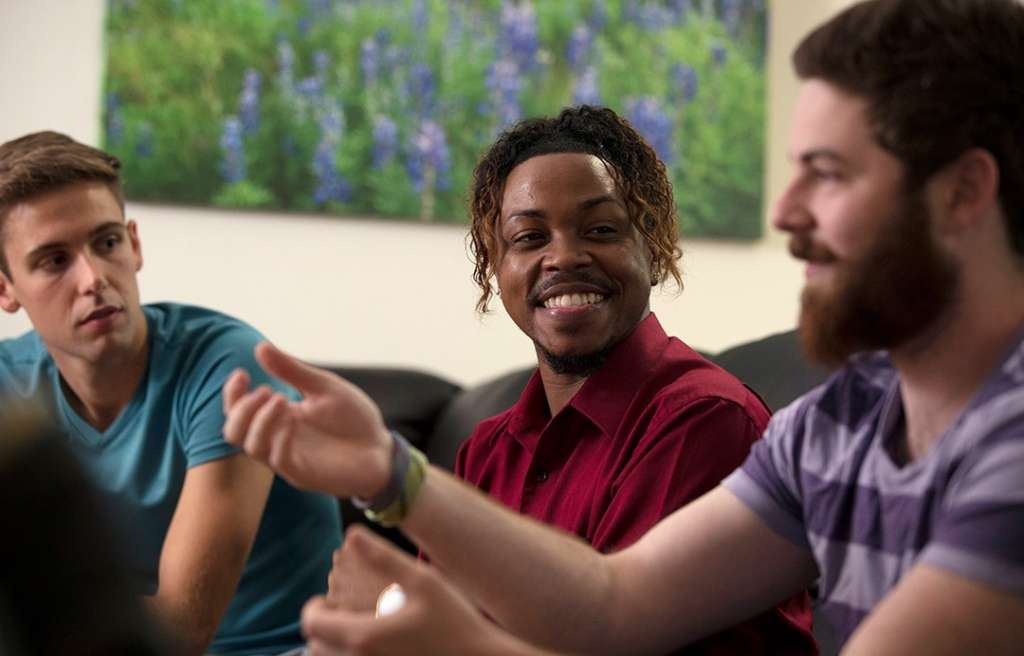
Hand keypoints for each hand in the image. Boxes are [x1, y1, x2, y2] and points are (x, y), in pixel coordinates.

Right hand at [222, 342, 390, 497]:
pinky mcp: (303, 474)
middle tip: (265, 391)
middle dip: (241, 409)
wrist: (382, 450)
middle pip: (234, 432)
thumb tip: (260, 347)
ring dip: (260, 421)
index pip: (239, 410)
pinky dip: (279, 438)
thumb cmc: (353, 419)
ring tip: (281, 399)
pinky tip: (292, 422)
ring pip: (252, 447)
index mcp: (279, 417)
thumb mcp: (325, 388)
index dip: (232, 393)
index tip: (241, 373)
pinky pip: (279, 460)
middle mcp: (277, 439)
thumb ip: (293, 371)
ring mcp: (288, 458)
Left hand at [302, 526, 521, 655]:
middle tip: (343, 610)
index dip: (315, 607)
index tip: (331, 597)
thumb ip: (384, 557)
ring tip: (357, 626)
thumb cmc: (454, 620)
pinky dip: (349, 655)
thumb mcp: (423, 581)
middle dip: (323, 625)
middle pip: (315, 645)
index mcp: (362, 635)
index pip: (311, 622)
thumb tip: (353, 533)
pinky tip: (376, 642)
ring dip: (333, 643)